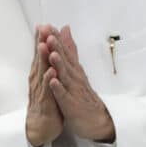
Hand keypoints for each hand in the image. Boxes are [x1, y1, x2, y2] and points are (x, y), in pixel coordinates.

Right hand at [26, 25, 64, 146]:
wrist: (41, 127)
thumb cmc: (46, 102)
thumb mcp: (48, 81)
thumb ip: (47, 65)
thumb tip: (47, 50)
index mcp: (39, 74)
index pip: (40, 54)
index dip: (41, 40)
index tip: (43, 24)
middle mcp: (37, 80)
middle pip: (38, 59)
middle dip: (40, 43)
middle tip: (42, 28)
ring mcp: (40, 91)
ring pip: (41, 73)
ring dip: (42, 59)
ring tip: (43, 46)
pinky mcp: (45, 103)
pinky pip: (47, 91)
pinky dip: (49, 81)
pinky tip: (51, 72)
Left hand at [47, 25, 115, 142]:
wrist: (96, 120)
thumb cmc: (83, 94)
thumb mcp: (77, 69)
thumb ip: (70, 49)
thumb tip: (66, 30)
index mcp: (74, 70)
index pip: (65, 52)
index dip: (57, 39)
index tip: (49, 26)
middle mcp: (75, 78)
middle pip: (65, 61)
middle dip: (57, 48)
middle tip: (50, 34)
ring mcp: (74, 91)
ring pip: (65, 76)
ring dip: (59, 65)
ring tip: (52, 54)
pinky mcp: (72, 105)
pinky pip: (64, 96)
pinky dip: (58, 89)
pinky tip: (53, 81)